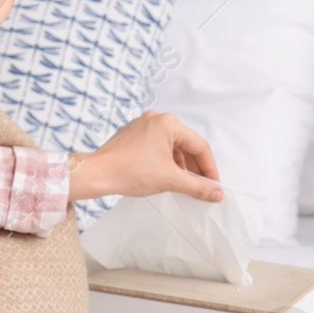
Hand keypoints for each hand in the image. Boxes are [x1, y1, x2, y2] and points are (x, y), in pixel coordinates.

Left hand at [68, 110, 222, 202]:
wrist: (97, 174)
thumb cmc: (130, 172)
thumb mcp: (170, 180)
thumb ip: (198, 187)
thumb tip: (216, 193)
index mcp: (168, 123)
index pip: (199, 146)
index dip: (209, 168)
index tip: (214, 185)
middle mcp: (156, 119)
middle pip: (185, 144)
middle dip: (194, 167)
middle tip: (201, 186)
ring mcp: (142, 125)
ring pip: (171, 146)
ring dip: (180, 165)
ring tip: (183, 184)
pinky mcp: (132, 135)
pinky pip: (156, 146)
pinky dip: (165, 161)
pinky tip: (165, 176)